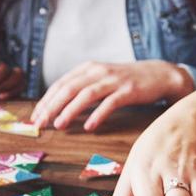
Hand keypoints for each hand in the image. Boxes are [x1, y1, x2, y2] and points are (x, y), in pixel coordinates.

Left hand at [31, 61, 194, 131]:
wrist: (160, 74)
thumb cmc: (126, 81)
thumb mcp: (101, 79)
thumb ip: (82, 88)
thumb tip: (58, 108)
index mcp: (88, 68)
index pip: (61, 84)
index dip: (46, 100)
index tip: (35, 117)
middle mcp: (98, 71)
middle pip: (69, 89)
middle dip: (51, 106)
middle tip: (40, 123)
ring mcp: (114, 80)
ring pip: (86, 95)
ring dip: (70, 110)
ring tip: (59, 125)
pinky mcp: (129, 91)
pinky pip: (110, 103)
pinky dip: (98, 115)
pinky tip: (89, 127)